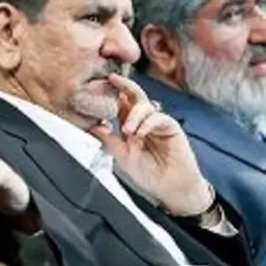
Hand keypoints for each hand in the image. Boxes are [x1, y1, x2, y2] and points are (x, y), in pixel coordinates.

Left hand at [89, 74, 212, 215]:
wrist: (170, 187)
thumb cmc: (148, 173)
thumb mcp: (123, 157)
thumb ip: (110, 140)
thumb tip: (94, 126)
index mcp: (130, 124)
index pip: (119, 104)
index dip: (110, 94)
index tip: (97, 86)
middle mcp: (143, 120)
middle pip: (133, 96)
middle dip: (123, 85)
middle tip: (112, 79)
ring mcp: (157, 122)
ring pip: (144, 105)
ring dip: (133, 115)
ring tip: (128, 130)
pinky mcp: (171, 126)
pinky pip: (158, 117)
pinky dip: (147, 123)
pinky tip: (140, 133)